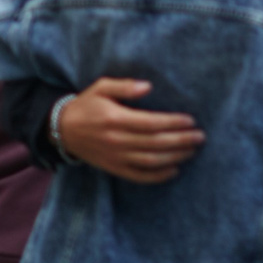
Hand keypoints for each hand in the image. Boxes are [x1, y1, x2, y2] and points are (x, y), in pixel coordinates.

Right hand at [58, 77, 204, 182]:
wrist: (61, 129)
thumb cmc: (86, 105)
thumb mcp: (101, 87)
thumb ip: (124, 86)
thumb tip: (148, 87)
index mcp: (115, 119)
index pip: (150, 123)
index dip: (173, 123)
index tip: (191, 121)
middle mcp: (116, 140)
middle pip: (155, 143)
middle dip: (181, 140)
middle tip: (200, 137)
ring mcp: (115, 157)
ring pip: (150, 161)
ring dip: (174, 157)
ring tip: (192, 151)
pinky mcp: (113, 168)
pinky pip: (138, 176)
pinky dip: (157, 176)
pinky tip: (174, 170)